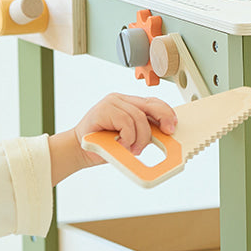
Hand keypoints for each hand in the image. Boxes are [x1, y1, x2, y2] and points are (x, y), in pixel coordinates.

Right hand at [49, 93, 176, 183]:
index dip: (166, 112)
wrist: (78, 151)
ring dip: (139, 138)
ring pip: (139, 117)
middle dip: (163, 117)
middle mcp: (120, 99)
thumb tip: (164, 133)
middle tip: (167, 132)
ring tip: (132, 148)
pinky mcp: (104, 109)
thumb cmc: (103, 146)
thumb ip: (142, 131)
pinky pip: (127, 122)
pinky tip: (121, 143)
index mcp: (127, 103)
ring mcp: (112, 102)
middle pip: (150, 104)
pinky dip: (128, 137)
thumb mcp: (129, 138)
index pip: (152, 102)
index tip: (173, 126)